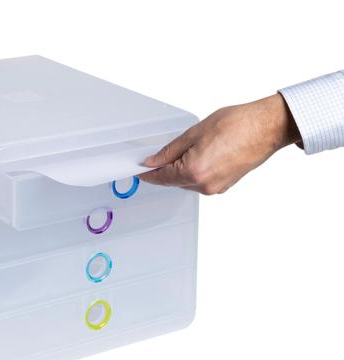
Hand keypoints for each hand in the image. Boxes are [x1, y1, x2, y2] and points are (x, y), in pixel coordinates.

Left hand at [140, 94, 300, 193]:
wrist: (267, 127)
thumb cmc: (238, 124)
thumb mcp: (195, 132)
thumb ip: (170, 151)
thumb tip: (153, 161)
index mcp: (194, 171)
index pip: (161, 177)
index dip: (148, 173)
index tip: (139, 170)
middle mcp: (204, 185)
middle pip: (173, 181)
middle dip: (164, 170)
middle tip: (158, 155)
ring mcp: (215, 188)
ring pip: (187, 183)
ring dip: (180, 170)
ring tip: (188, 149)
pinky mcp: (224, 187)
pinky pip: (200, 182)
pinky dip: (194, 172)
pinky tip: (200, 156)